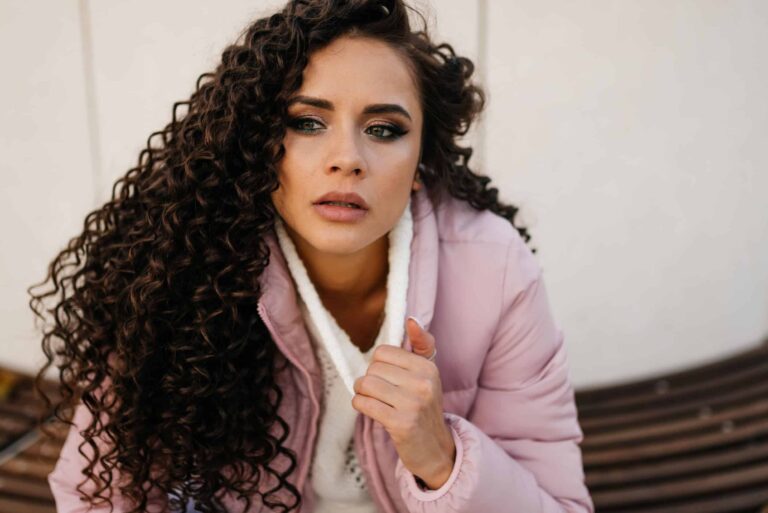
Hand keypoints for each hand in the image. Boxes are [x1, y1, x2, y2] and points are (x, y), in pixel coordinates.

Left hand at [352, 316, 456, 488]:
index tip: (387, 376)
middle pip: (373, 368)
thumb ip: (421, 344)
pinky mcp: (400, 424)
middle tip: (380, 392)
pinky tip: (371, 410)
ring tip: (373, 399)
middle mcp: (423, 383)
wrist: (434, 448)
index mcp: (428, 367)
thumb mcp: (427, 374)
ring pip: (366, 384)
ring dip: (362, 392)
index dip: (378, 364)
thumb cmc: (424, 405)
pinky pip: (363, 403)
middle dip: (369, 379)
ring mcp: (412, 404)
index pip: (383, 352)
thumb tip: (411, 319)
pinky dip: (360, 405)